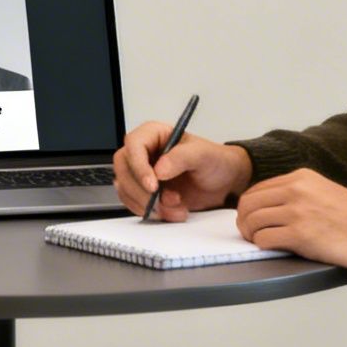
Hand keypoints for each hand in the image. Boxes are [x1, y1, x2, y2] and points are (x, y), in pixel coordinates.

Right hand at [112, 122, 251, 221]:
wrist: (223, 183)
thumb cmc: (214, 162)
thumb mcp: (204, 155)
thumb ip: (182, 157)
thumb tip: (159, 169)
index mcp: (154, 134)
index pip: (134, 145)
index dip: (138, 166)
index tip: (153, 185)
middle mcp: (143, 152)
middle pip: (123, 169)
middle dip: (140, 190)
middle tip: (161, 202)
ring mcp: (141, 173)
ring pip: (125, 188)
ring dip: (147, 204)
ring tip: (175, 207)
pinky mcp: (143, 192)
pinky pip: (133, 203)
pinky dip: (150, 212)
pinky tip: (171, 212)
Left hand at [235, 168, 346, 271]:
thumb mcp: (324, 191)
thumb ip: (298, 193)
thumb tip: (271, 206)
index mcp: (300, 178)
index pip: (257, 189)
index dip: (248, 207)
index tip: (250, 219)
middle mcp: (296, 190)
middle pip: (248, 203)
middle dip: (243, 221)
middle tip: (249, 233)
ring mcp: (297, 211)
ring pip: (252, 221)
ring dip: (251, 235)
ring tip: (259, 242)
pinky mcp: (300, 233)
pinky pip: (264, 239)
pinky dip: (262, 246)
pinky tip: (272, 248)